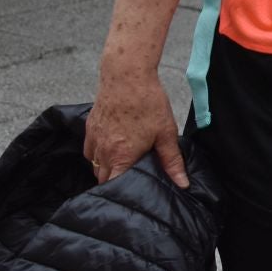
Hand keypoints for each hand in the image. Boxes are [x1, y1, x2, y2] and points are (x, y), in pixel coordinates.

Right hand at [83, 71, 189, 187]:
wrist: (126, 77)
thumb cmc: (148, 104)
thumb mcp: (166, 133)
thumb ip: (172, 161)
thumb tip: (182, 183)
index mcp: (121, 157)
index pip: (113, 186)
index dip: (121, 192)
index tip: (132, 193)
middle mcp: (102, 153)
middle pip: (103, 179)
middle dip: (114, 182)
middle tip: (131, 178)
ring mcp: (93, 141)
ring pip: (95, 166)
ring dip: (106, 168)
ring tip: (123, 163)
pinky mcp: (89, 130)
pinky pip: (89, 152)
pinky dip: (98, 154)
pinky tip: (113, 147)